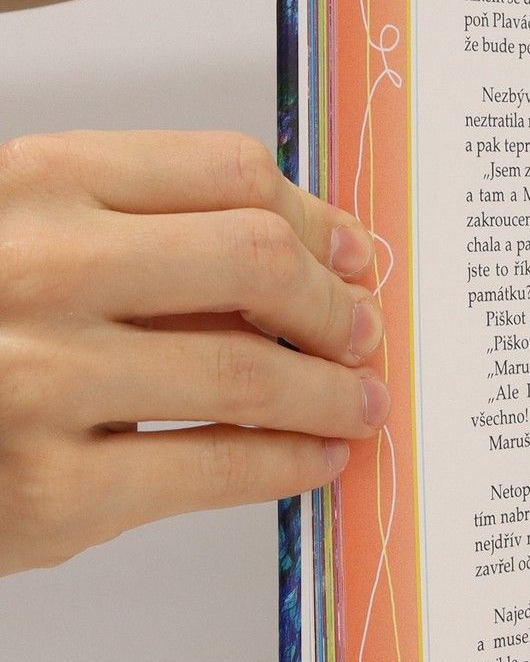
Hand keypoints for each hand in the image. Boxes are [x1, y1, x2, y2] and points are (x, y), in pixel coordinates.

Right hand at [0, 130, 387, 574]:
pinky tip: (316, 458)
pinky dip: (289, 463)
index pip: (228, 172)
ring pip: (250, 372)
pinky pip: (214, 469)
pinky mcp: (49, 489)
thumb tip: (317, 258)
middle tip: (364, 334)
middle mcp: (34, 268)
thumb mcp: (28, 240)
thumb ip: (145, 235)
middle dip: (334, 306)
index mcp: (36, 184)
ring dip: (332, 393)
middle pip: (256, 260)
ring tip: (360, 402)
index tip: (354, 255)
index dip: (316, 218)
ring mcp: (39, 380)